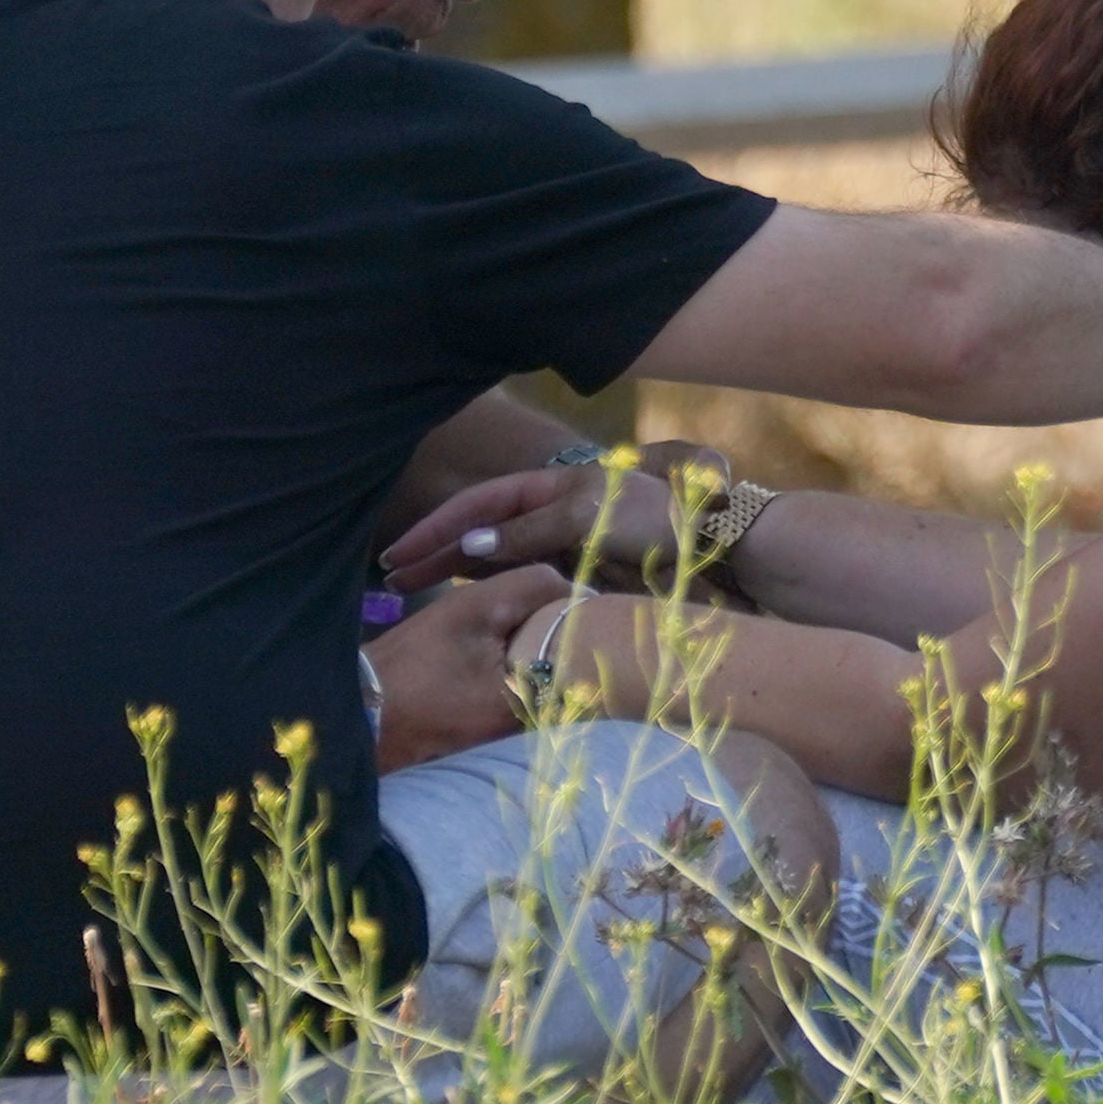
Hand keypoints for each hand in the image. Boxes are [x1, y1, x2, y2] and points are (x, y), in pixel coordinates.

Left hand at [364, 564, 568, 770]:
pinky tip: (517, 697)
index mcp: (485, 600)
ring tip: (554, 687)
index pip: (550, 581)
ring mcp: (454, 626)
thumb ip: (547, 686)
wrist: (351, 724)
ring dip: (535, 655)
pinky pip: (492, 649)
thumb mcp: (496, 704)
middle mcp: (470, 602)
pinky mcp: (442, 651)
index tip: (600, 643)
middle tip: (583, 669)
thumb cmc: (426, 709)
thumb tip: (586, 681)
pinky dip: (509, 667)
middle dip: (560, 634)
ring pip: (515, 629)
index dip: (581, 608)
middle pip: (535, 604)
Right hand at [381, 441, 733, 594]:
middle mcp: (546, 516)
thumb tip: (468, 544)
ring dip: (454, 578)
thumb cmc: (654, 519)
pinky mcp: (576, 577)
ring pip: (493, 564)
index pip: (473, 507)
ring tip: (415, 600)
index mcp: (545, 489)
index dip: (432, 528)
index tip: (396, 554)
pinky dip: (491, 596)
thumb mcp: (586, 516)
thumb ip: (526, 532)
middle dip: (431, 555)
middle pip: (475, 535)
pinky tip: (469, 613)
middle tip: (390, 584)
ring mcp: (559, 548)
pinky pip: (521, 585)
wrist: (712, 547)